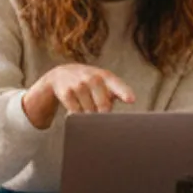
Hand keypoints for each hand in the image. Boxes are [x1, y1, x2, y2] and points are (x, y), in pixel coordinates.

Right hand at [20, 63, 135, 128]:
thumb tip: (120, 116)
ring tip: (86, 106)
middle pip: (103, 106)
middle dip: (103, 115)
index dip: (124, 92)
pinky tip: (76, 108)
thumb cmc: (89, 83)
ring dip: (89, 115)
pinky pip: (76, 113)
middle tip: (100, 114)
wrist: (60, 75)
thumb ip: (117, 95)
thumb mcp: (104, 84)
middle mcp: (92, 78)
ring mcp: (78, 85)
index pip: (117, 85)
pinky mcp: (66, 93)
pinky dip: (77, 115)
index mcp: (106, 76)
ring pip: (89, 112)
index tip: (131, 100)